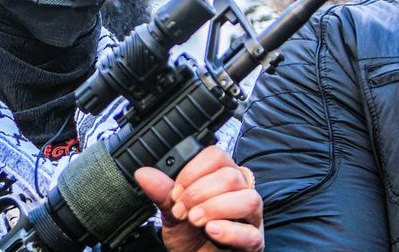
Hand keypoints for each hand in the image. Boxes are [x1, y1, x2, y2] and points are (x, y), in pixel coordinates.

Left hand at [135, 146, 263, 251]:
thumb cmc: (188, 236)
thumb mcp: (172, 212)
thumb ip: (162, 193)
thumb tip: (143, 174)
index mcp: (221, 179)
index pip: (217, 156)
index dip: (194, 170)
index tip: (176, 193)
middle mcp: (240, 193)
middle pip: (231, 176)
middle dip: (199, 192)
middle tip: (182, 211)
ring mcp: (251, 218)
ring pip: (248, 199)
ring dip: (215, 208)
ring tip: (195, 220)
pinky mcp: (255, 242)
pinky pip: (251, 232)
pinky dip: (229, 231)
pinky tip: (211, 231)